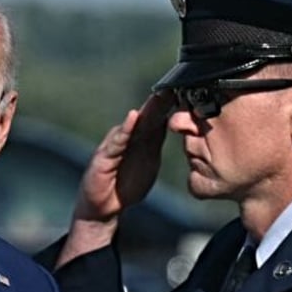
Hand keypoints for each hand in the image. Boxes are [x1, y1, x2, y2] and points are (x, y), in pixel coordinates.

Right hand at [74, 92, 171, 223]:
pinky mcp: (104, 157)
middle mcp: (128, 137)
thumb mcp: (149, 161)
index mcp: (141, 139)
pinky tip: (132, 118)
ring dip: (146, 110)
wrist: (104, 207)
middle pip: (147, 116)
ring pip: (133, 125)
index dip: (171, 104)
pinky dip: (125, 129)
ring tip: (158, 96)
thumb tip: (176, 126)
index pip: (157, 117)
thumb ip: (157, 142)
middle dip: (160, 101)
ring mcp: (115, 145)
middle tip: (175, 84)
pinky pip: (116, 141)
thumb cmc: (126, 184)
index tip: (188, 88)